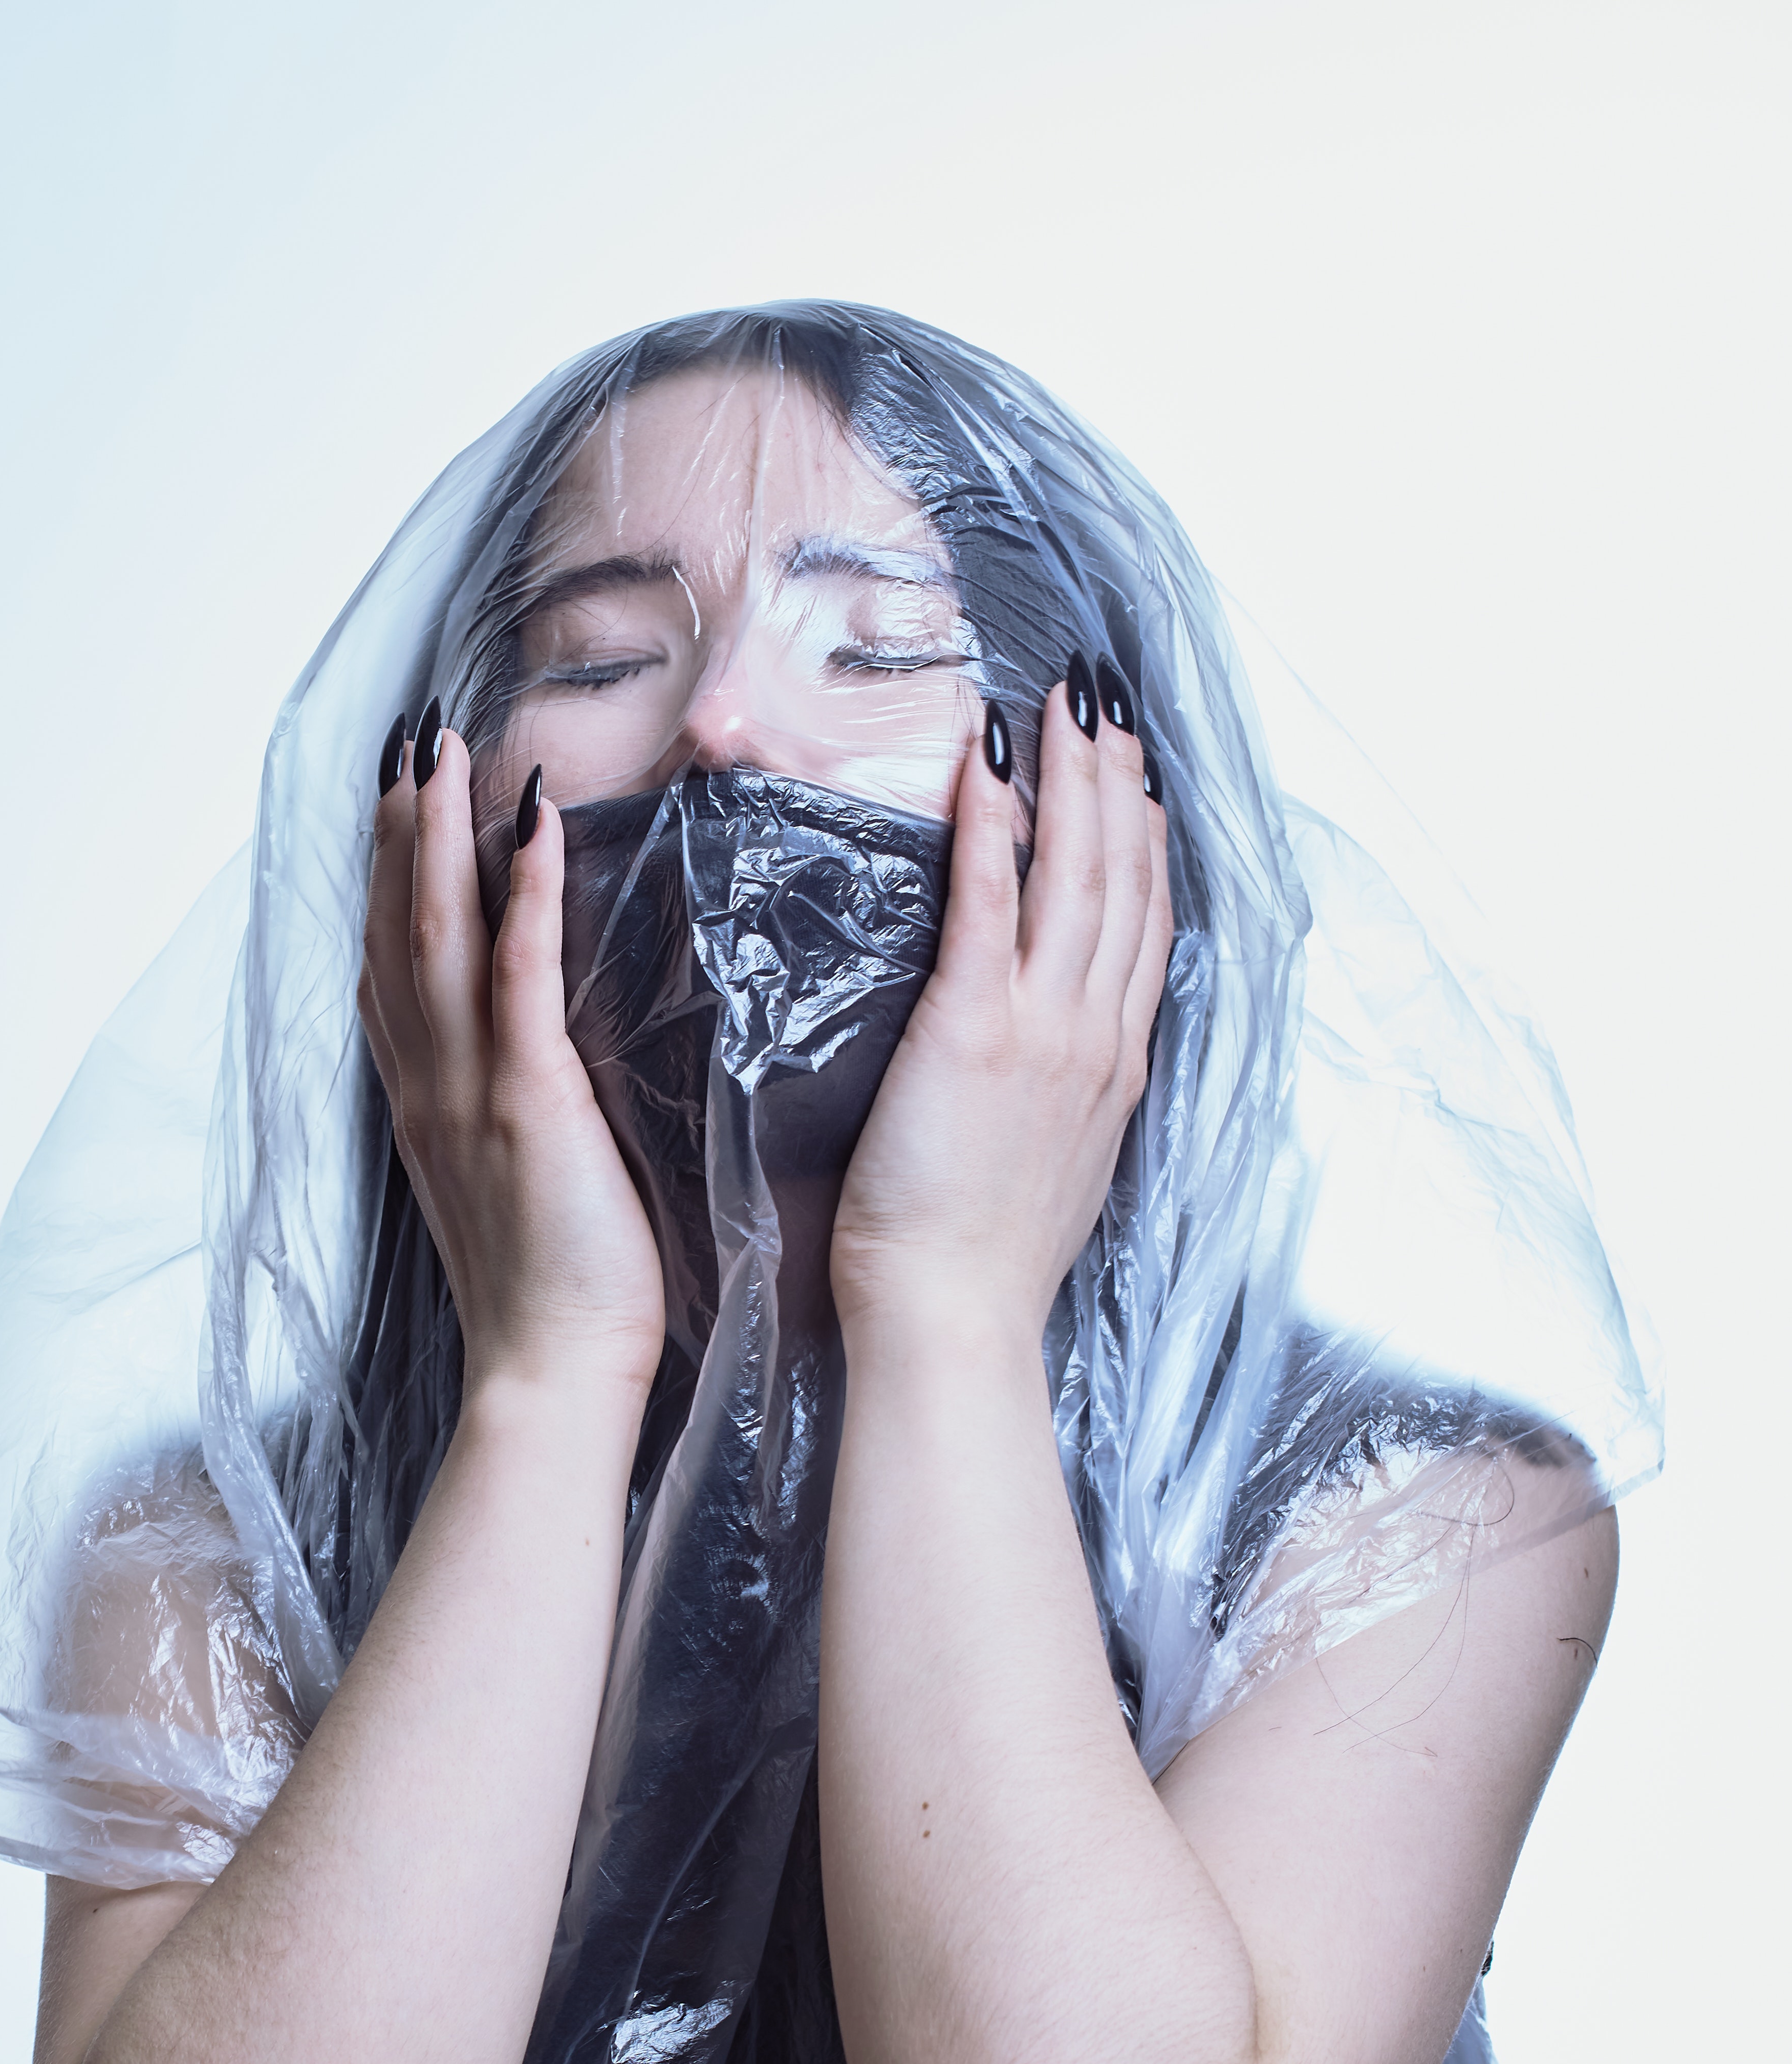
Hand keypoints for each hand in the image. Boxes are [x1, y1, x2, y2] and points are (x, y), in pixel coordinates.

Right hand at [357, 729, 665, 1405]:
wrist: (548, 1376)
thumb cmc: (551, 1298)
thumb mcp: (512, 1191)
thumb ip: (505, 1123)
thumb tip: (525, 1079)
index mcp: (427, 1109)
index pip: (391, 974)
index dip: (386, 885)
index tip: (392, 807)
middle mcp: (431, 1089)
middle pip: (398, 935)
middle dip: (398, 833)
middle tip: (403, 742)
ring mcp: (470, 1093)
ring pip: (438, 939)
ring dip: (438, 837)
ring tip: (444, 751)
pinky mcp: (527, 1105)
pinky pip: (517, 979)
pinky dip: (519, 896)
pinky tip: (528, 826)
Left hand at [829, 662, 1172, 1343]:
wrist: (954, 1319)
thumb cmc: (979, 1267)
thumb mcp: (1047, 1175)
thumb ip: (1058, 1108)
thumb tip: (1048, 1075)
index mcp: (1111, 1075)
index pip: (1143, 936)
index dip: (1146, 849)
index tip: (1139, 786)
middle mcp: (1093, 1040)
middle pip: (1124, 887)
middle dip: (1119, 787)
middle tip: (1105, 709)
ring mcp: (1044, 1031)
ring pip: (1076, 878)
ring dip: (1071, 781)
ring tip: (1061, 707)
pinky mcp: (974, 1030)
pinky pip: (990, 905)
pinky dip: (993, 827)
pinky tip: (989, 764)